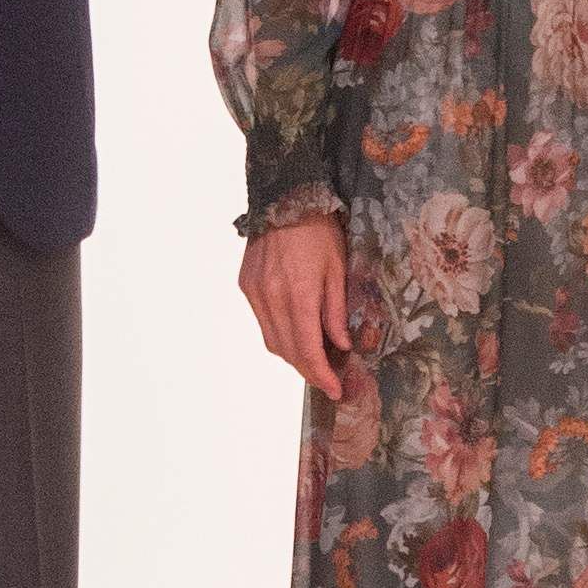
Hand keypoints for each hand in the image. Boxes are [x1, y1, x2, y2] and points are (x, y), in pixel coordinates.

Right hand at [238, 216, 349, 397]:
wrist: (284, 197)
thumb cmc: (319, 230)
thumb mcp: (338, 269)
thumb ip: (336, 312)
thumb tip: (341, 346)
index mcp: (298, 295)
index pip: (308, 350)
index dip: (321, 375)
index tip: (335, 389)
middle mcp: (271, 298)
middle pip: (287, 351)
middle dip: (309, 370)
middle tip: (328, 378)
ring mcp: (254, 293)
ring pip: (272, 341)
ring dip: (293, 355)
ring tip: (314, 358)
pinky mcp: (246, 286)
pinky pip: (262, 323)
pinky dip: (279, 334)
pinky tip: (295, 332)